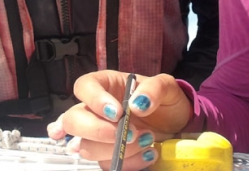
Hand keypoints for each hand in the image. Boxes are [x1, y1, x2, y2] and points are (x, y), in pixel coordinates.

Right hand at [48, 70, 192, 170]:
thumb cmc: (165, 100)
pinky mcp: (107, 154)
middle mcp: (95, 109)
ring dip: (116, 149)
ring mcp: (98, 134)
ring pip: (86, 147)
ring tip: (147, 140)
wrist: (175, 124)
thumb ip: (154, 88)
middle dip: (98, 131)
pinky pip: (106, 164)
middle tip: (129, 133)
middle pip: (73, 120)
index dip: (94, 100)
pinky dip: (128, 163)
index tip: (118, 112)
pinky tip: (147, 154)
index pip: (84, 87)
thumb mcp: (167, 86)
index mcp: (106, 85)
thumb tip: (137, 104)